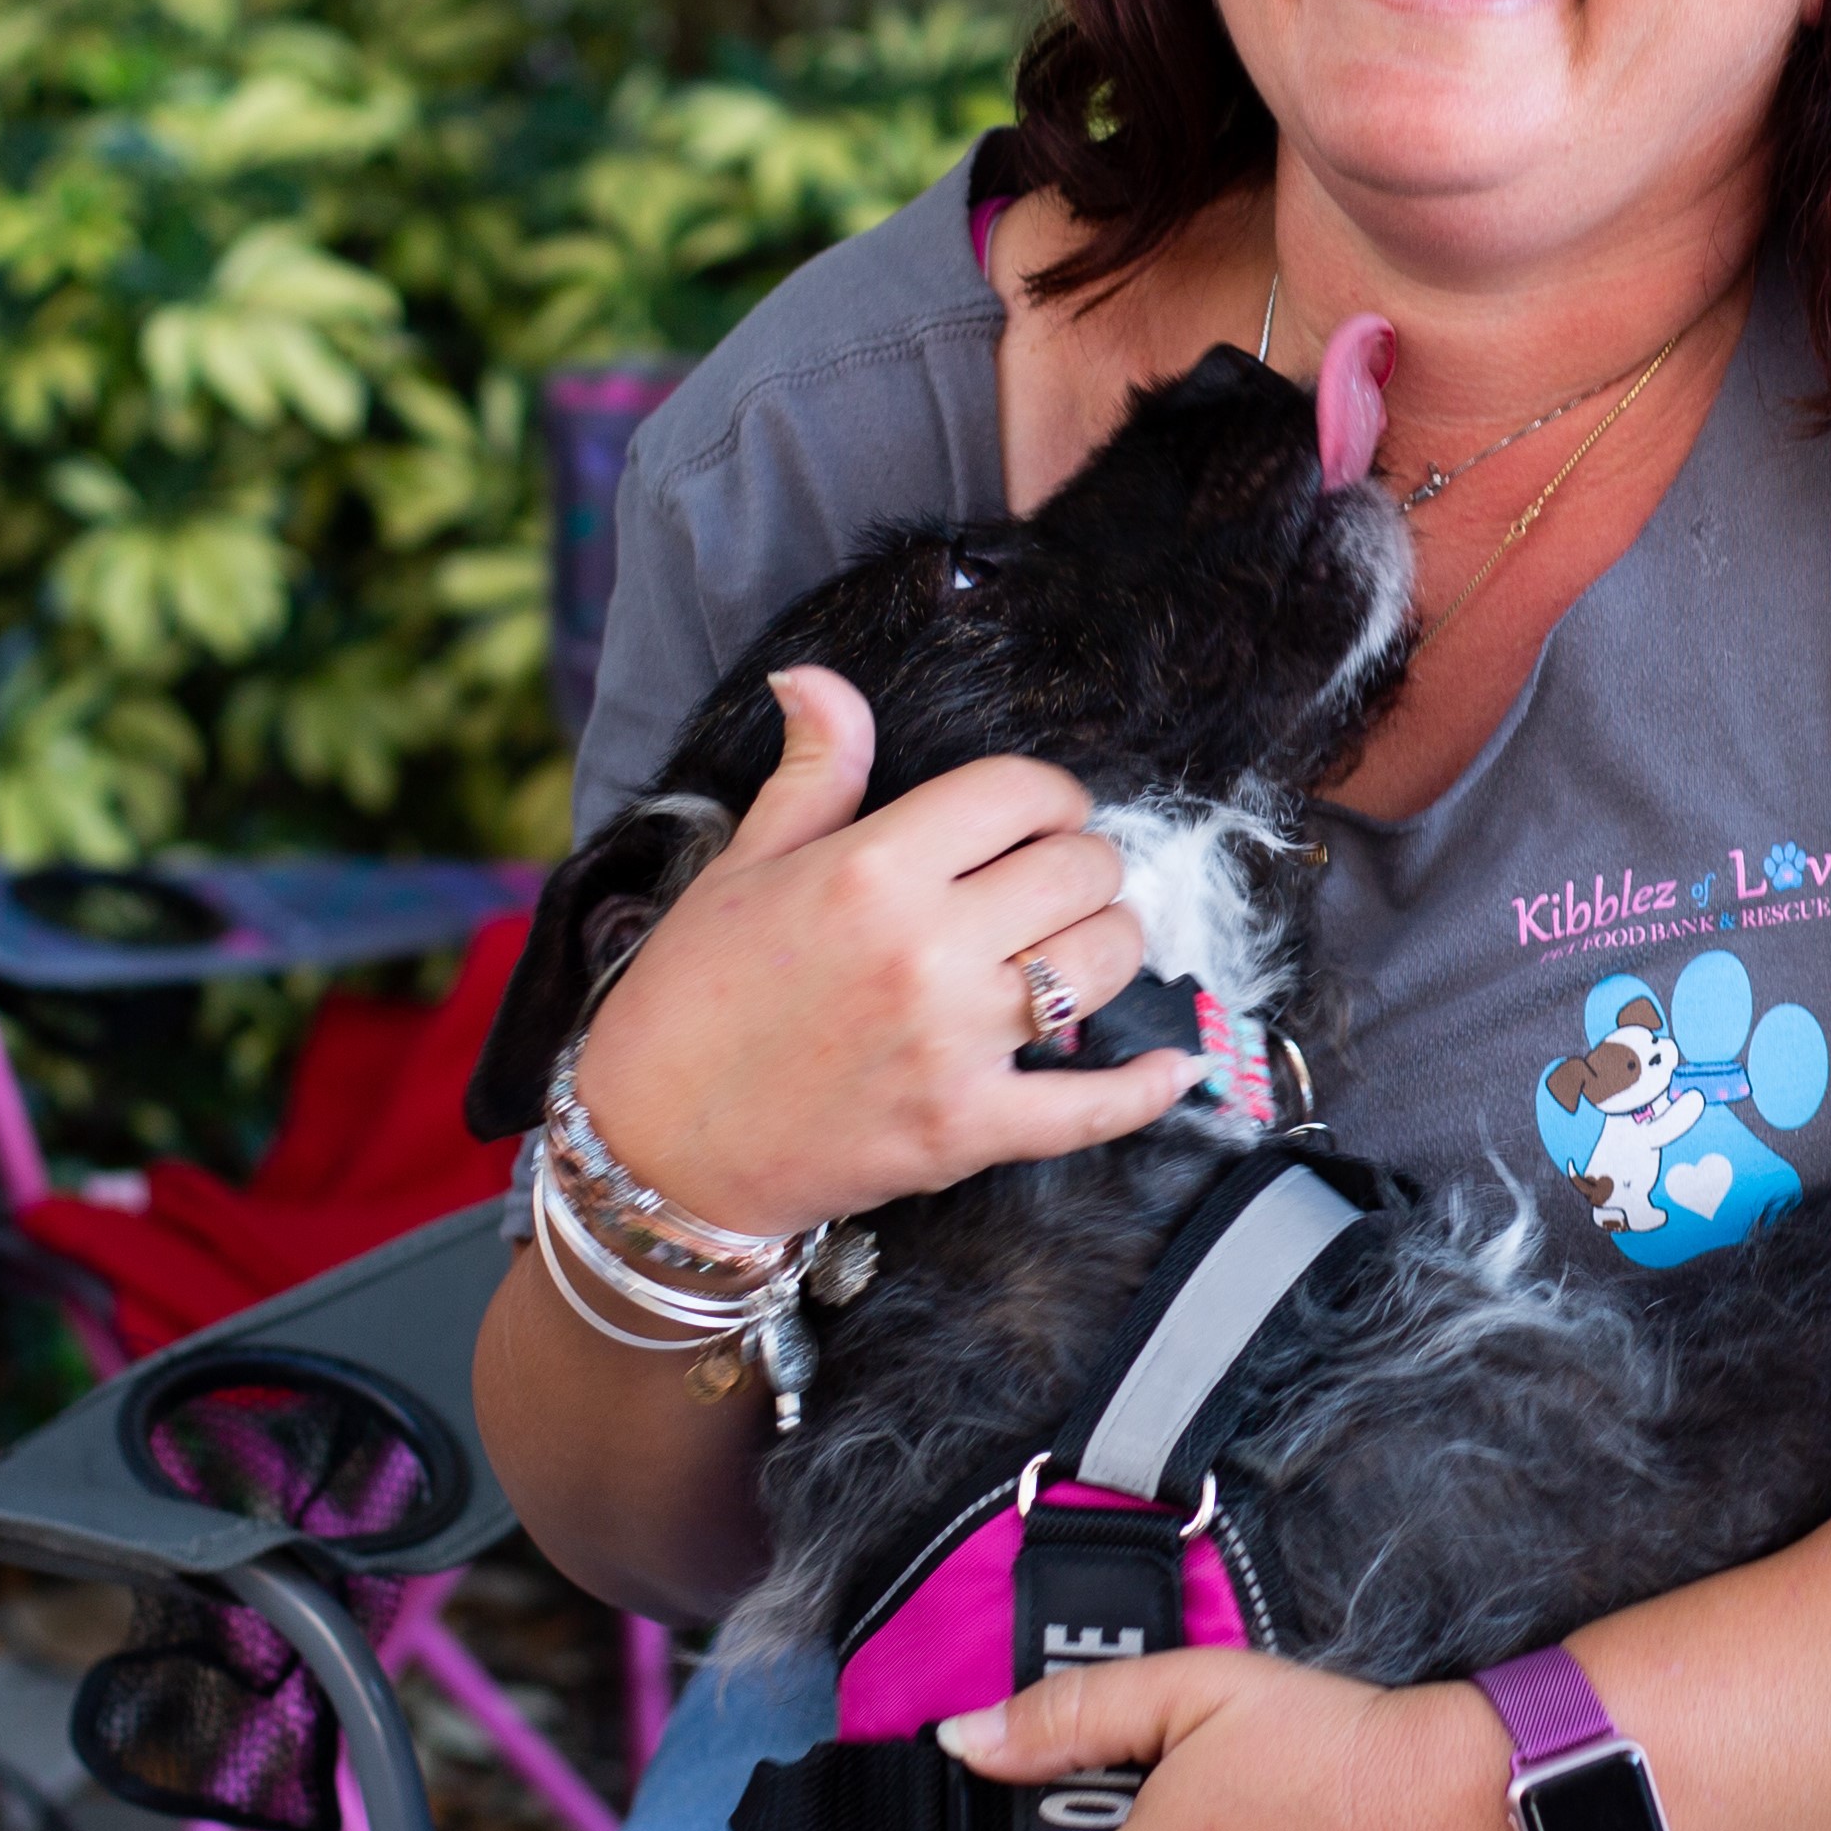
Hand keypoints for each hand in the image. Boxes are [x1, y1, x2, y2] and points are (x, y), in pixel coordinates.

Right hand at [573, 663, 1192, 1234]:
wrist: (652, 1151)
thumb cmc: (693, 999)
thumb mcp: (744, 867)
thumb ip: (813, 770)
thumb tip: (817, 679)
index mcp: (873, 869)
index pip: (1019, 793)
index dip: (1049, 796)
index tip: (1043, 816)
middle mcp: (927, 948)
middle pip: (1080, 871)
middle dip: (1083, 866)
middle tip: (1055, 885)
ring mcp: (954, 1043)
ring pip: (1104, 963)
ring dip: (1109, 947)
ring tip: (1080, 948)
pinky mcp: (967, 1130)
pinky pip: (1093, 1107)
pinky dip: (1147, 1089)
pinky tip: (1179, 1068)